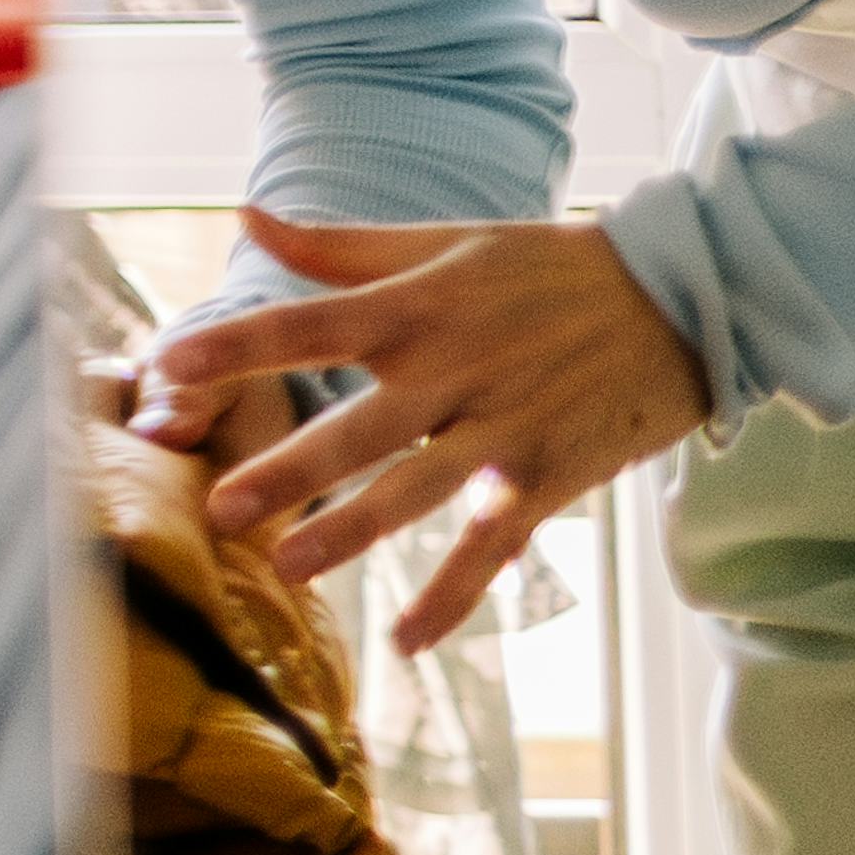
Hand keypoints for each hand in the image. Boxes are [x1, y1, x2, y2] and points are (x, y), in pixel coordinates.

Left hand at [158, 207, 711, 651]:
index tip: (170, 362)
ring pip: (415, 491)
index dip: (241, 344)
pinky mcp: (546, 475)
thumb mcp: (446, 243)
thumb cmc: (548, 268)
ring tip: (285, 568)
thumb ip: (340, 247)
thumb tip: (248, 216)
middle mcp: (455, 372)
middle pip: (359, 427)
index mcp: (418, 309)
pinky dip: (455, 591)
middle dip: (289, 468)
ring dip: (352, 532)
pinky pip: (493, 544)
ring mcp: (501, 429)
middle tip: (221, 506)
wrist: (685, 298)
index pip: (312, 325)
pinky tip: (411, 639)